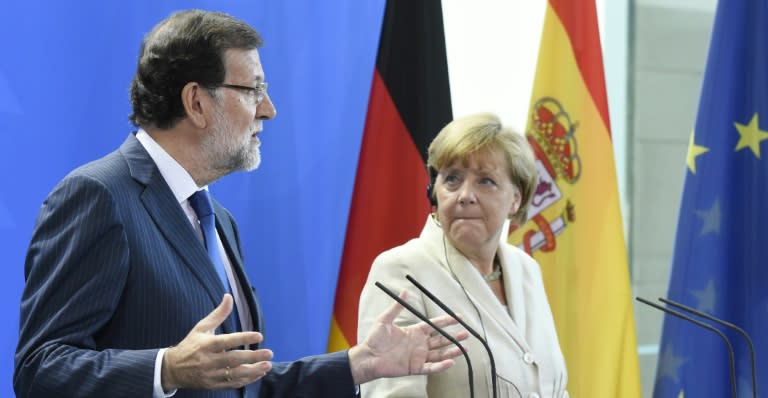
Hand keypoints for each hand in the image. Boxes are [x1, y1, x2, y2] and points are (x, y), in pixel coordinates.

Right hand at [161, 294, 273, 390]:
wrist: (172, 369)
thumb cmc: (191, 345)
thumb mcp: (202, 327)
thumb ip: (219, 313)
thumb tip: (229, 296)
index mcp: (206, 344)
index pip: (227, 341)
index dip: (243, 338)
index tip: (259, 335)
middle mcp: (208, 360)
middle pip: (233, 359)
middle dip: (253, 357)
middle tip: (269, 353)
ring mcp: (210, 374)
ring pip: (234, 374)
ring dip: (253, 371)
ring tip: (267, 365)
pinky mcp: (212, 385)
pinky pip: (231, 384)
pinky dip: (246, 380)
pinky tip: (258, 374)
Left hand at [348, 290, 468, 384]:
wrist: (368, 357)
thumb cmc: (375, 338)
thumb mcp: (385, 320)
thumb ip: (396, 306)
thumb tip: (404, 291)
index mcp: (415, 332)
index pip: (435, 325)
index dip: (447, 321)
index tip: (458, 317)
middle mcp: (419, 344)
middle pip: (441, 340)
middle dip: (454, 336)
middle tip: (466, 333)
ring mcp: (418, 356)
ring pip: (440, 354)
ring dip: (452, 351)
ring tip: (465, 347)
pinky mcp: (415, 368)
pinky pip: (431, 367)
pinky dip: (441, 366)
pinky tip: (451, 362)